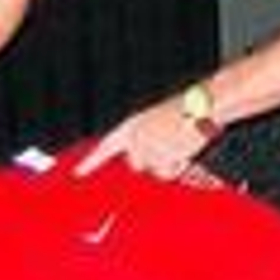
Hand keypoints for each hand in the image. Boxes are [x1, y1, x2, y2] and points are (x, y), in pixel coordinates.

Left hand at [77, 95, 211, 180]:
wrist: (201, 106)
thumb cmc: (186, 110)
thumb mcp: (159, 121)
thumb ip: (146, 138)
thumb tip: (143, 156)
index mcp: (132, 124)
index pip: (106, 146)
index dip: (91, 161)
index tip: (78, 172)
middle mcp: (134, 137)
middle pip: (135, 163)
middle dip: (151, 160)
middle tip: (169, 144)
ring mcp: (146, 148)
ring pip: (154, 170)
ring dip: (168, 162)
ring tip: (180, 144)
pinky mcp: (159, 157)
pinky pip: (168, 172)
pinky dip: (178, 166)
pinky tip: (183, 150)